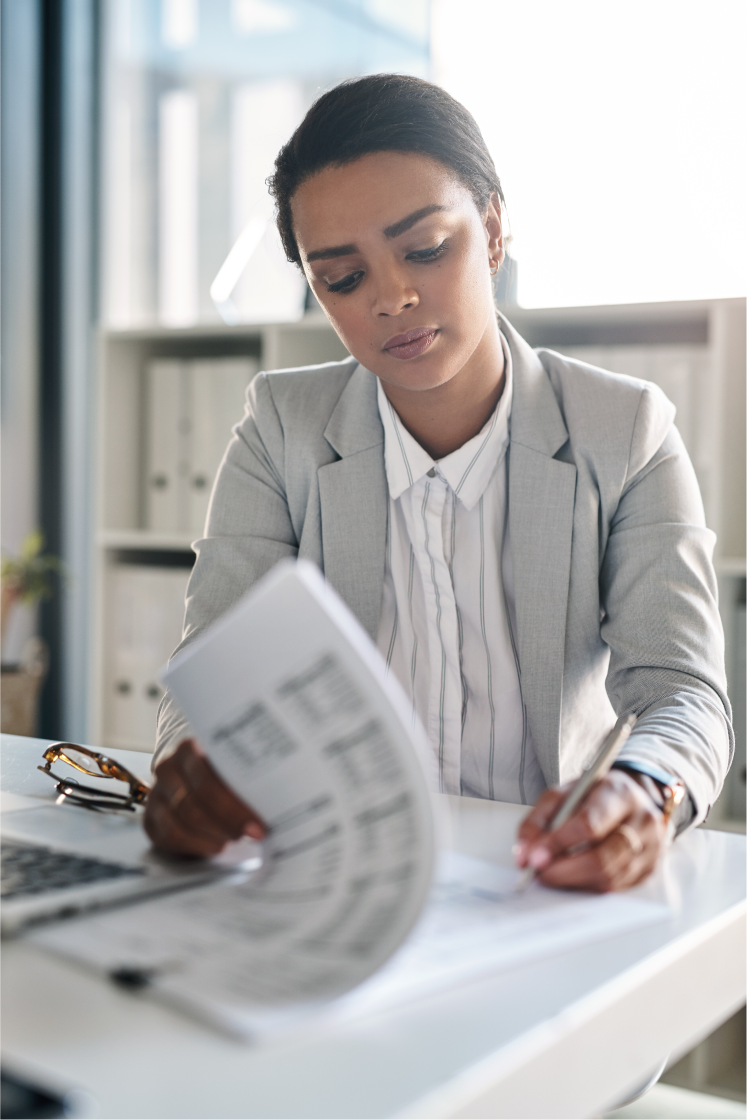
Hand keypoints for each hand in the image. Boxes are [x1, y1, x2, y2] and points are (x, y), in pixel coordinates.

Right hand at [144, 738, 266, 857]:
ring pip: (179, 824)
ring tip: (235, 841)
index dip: (233, 808)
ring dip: (211, 838)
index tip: (257, 825)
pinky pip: (168, 838)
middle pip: (193, 805)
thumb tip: (282, 796)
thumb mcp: (232, 759)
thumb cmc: (219, 764)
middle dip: (226, 825)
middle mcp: (168, 768)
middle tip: (251, 836)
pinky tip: (215, 846)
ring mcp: (157, 793)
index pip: (206, 781)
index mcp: (189, 748)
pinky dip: (194, 846)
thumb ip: (247, 772)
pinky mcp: (151, 817)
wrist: (188, 764)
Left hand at [515, 770, 666, 891]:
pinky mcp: (649, 869)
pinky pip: (614, 887)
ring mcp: (650, 848)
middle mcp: (642, 821)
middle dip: (563, 871)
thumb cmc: (594, 795)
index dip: (558, 844)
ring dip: (572, 881)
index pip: (589, 824)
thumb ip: (538, 820)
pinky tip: (573, 877)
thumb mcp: (563, 794)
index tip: (534, 857)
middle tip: (539, 873)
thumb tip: (524, 854)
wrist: (632, 798)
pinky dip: (587, 885)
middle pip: (601, 858)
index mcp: (618, 793)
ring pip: (608, 878)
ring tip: (552, 874)